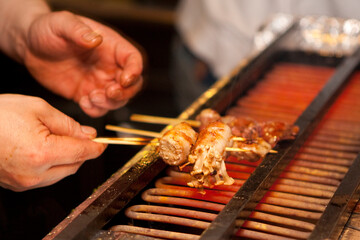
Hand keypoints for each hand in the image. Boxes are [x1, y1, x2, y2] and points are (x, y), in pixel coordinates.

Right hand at [0, 94, 106, 190]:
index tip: (102, 143)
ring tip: (60, 139)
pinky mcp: (16, 184)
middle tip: (81, 136)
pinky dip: (53, 164)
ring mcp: (23, 182)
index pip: (82, 153)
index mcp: (42, 153)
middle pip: (74, 166)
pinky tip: (47, 149)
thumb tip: (87, 134)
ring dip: (68, 158)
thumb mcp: (38, 109)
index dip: (96, 148)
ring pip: (61, 173)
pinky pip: (46, 177)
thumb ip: (67, 124)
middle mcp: (33, 174)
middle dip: (82, 151)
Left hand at [23, 11, 142, 116]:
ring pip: (118, 99)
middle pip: (132, 84)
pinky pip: (99, 108)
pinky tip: (82, 102)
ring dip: (110, 103)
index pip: (133, 59)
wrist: (30, 47)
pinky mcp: (87, 94)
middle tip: (109, 93)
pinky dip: (95, 110)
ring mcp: (99, 82)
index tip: (124, 79)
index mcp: (110, 46)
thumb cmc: (48, 29)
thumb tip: (95, 40)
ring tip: (91, 97)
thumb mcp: (61, 23)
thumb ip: (78, 30)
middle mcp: (109, 66)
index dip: (134, 71)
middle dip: (125, 93)